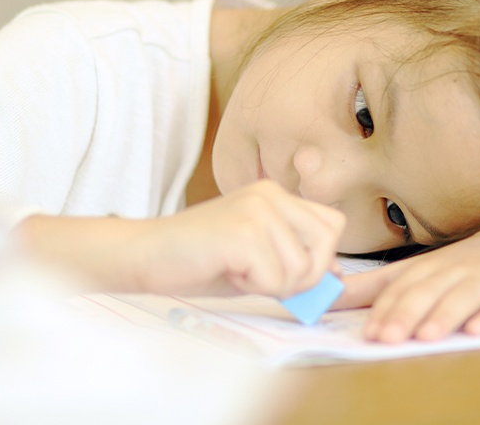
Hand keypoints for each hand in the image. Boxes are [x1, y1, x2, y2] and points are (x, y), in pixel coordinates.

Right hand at [20, 180, 344, 297]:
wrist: (144, 255)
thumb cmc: (199, 260)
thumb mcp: (257, 257)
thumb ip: (296, 258)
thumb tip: (335, 274)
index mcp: (276, 195)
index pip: (333, 225)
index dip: (320, 258)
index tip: (288, 272)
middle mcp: (271, 194)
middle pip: (327, 244)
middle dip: (303, 275)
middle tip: (262, 276)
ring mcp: (258, 209)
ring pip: (302, 268)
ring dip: (273, 284)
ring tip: (237, 269)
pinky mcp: (243, 232)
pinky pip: (276, 279)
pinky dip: (253, 287)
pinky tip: (226, 270)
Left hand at [333, 216, 479, 342]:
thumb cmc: (461, 264)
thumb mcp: (416, 270)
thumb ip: (372, 287)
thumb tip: (326, 298)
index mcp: (426, 267)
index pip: (400, 287)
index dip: (384, 309)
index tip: (367, 331)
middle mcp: (454, 269)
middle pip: (427, 291)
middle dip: (406, 315)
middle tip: (387, 338)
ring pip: (463, 297)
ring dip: (443, 316)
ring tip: (426, 335)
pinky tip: (479, 330)